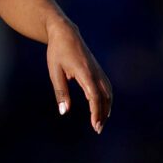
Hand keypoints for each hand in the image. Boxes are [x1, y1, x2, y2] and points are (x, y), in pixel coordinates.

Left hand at [46, 19, 112, 133]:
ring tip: (100, 122)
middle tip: (97, 129)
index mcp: (84, 72)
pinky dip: (106, 99)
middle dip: (103, 114)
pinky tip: (102, 108)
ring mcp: (98, 70)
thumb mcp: (54, 71)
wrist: (65, 33)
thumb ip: (60, 92)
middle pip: (105, 97)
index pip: (94, 96)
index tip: (95, 126)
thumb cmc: (57, 52)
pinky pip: (106, 87)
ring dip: (106, 108)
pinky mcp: (97, 70)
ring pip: (108, 93)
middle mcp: (95, 72)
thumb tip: (64, 112)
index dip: (96, 112)